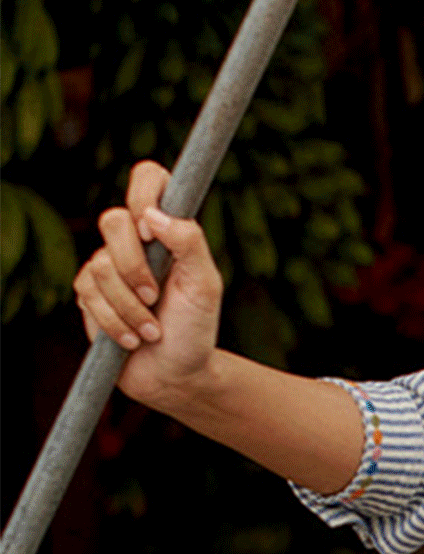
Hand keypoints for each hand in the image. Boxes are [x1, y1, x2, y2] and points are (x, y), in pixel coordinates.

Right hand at [73, 160, 222, 408]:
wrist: (177, 373)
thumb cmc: (196, 327)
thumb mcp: (205, 285)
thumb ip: (189, 243)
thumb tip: (153, 215)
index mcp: (165, 231)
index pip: (148, 179)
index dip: (143, 192)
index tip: (149, 230)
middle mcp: (132, 242)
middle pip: (112, 220)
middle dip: (135, 267)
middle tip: (156, 297)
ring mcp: (106, 265)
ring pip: (101, 267)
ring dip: (131, 308)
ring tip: (152, 330)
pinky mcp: (89, 293)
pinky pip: (89, 295)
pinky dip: (117, 322)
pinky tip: (135, 338)